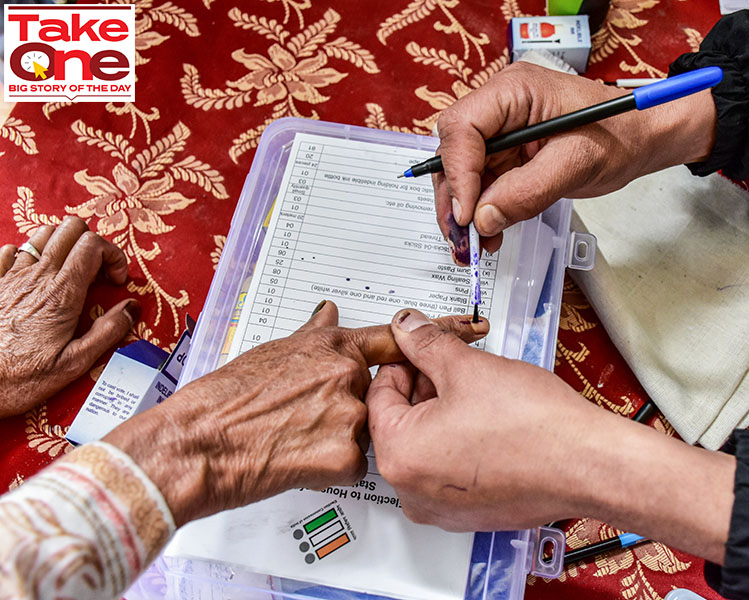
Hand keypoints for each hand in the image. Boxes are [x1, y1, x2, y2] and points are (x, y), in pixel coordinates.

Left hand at [0, 217, 138, 417]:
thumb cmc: (19, 378)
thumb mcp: (74, 363)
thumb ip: (108, 332)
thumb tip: (131, 309)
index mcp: (61, 295)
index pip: (93, 246)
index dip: (113, 256)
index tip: (115, 280)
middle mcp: (36, 278)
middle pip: (70, 230)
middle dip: (92, 244)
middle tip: (97, 272)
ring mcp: (11, 277)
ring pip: (42, 234)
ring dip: (63, 245)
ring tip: (70, 270)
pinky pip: (10, 250)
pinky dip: (28, 254)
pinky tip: (35, 276)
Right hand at [103, 302, 488, 525]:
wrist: (199, 443)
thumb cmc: (226, 397)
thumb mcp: (272, 351)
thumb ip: (313, 335)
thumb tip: (330, 312)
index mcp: (333, 349)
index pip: (397, 337)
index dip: (439, 331)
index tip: (472, 328)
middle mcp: (347, 378)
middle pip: (378, 394)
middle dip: (352, 406)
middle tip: (310, 415)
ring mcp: (349, 417)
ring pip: (365, 431)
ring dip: (337, 435)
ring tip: (294, 435)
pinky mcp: (345, 458)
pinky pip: (352, 464)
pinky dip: (329, 464)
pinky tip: (296, 456)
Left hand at [367, 309, 734, 562]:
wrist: (587, 463)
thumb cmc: (535, 427)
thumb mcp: (468, 367)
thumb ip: (426, 343)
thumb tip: (407, 327)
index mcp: (399, 456)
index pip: (380, 394)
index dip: (405, 361)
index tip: (424, 349)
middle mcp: (412, 491)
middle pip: (401, 422)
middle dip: (426, 389)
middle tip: (457, 366)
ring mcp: (441, 508)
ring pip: (427, 446)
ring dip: (444, 414)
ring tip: (480, 393)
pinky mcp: (469, 514)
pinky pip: (450, 471)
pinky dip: (462, 444)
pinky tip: (492, 424)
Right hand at [433, 61, 716, 252]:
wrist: (641, 139)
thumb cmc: (619, 134)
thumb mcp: (577, 162)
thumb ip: (528, 190)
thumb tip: (483, 219)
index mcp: (513, 91)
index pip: (462, 128)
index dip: (457, 172)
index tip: (466, 214)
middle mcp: (499, 108)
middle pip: (453, 152)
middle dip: (454, 198)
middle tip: (461, 239)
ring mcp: (501, 132)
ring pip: (463, 173)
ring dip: (463, 212)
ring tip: (474, 247)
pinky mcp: (508, 154)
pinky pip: (482, 184)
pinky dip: (482, 212)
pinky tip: (490, 235)